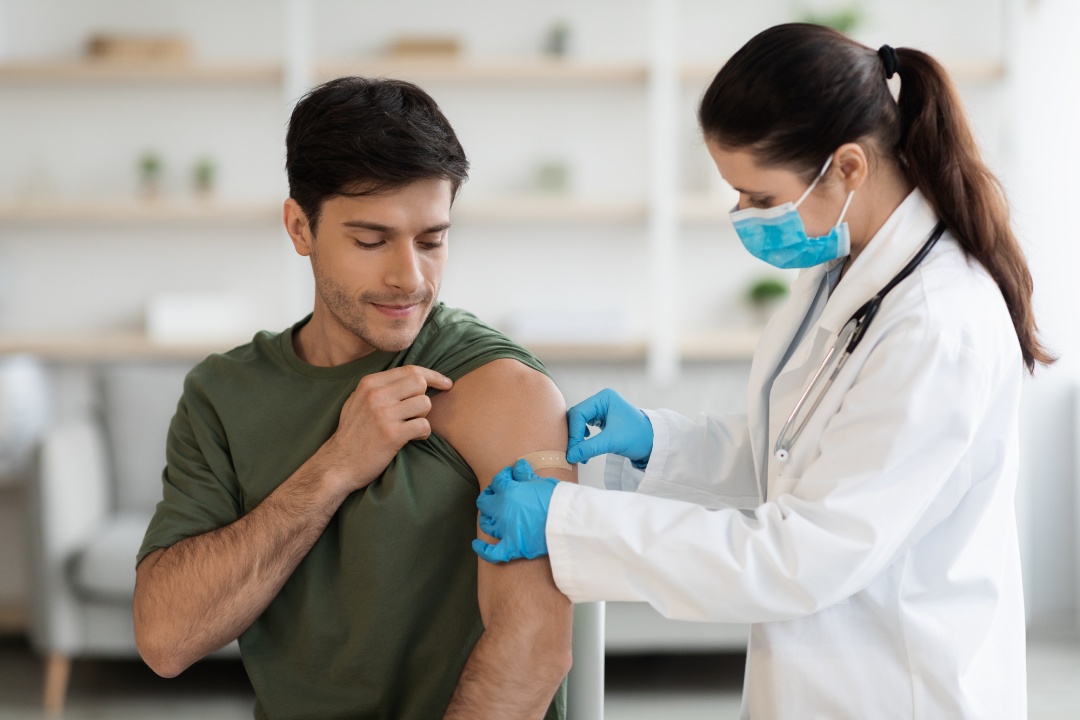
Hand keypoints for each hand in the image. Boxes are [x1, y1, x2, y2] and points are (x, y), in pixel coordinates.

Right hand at [322, 365, 452, 493]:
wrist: (338, 464)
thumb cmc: (353, 434)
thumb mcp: (358, 401)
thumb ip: (380, 387)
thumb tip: (412, 376)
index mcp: (369, 383)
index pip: (410, 370)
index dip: (433, 375)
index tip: (446, 383)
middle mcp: (376, 395)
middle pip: (420, 382)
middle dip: (425, 397)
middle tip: (417, 412)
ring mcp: (383, 414)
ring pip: (424, 403)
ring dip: (423, 417)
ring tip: (412, 426)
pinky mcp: (392, 434)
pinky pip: (424, 425)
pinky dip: (424, 433)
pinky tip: (414, 438)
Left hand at [473, 459, 557, 563]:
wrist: (566, 522)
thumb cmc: (557, 500)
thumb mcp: (541, 481)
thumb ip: (525, 475)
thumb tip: (518, 465)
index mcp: (508, 492)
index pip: (497, 481)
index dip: (502, 477)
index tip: (508, 476)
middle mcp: (502, 510)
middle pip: (484, 502)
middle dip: (488, 496)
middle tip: (495, 494)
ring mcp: (505, 530)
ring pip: (486, 524)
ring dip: (487, 518)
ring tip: (490, 516)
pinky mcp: (512, 547)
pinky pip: (492, 552)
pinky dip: (483, 550)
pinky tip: (477, 545)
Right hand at [565, 388, 652, 467]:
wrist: (653, 443)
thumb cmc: (638, 437)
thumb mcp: (612, 442)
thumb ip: (589, 448)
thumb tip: (569, 456)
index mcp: (604, 398)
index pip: (579, 413)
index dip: (574, 432)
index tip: (573, 450)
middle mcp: (600, 401)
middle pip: (576, 417)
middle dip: (574, 436)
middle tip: (573, 453)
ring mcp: (600, 409)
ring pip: (578, 423)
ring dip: (576, 439)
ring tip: (580, 454)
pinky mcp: (601, 419)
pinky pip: (583, 427)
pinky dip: (581, 439)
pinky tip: (586, 449)